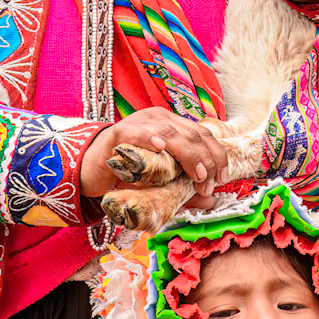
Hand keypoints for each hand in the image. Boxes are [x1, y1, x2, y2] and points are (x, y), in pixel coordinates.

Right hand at [82, 109, 229, 206]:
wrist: (94, 168)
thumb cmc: (131, 173)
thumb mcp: (163, 181)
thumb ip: (185, 188)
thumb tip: (211, 199)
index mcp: (173, 125)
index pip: (203, 134)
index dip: (217, 155)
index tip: (224, 178)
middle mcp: (160, 119)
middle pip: (192, 134)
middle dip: (206, 160)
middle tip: (208, 184)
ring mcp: (139, 122)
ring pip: (170, 133)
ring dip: (188, 156)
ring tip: (196, 175)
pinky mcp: (119, 132)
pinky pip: (136, 132)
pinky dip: (149, 138)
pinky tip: (160, 148)